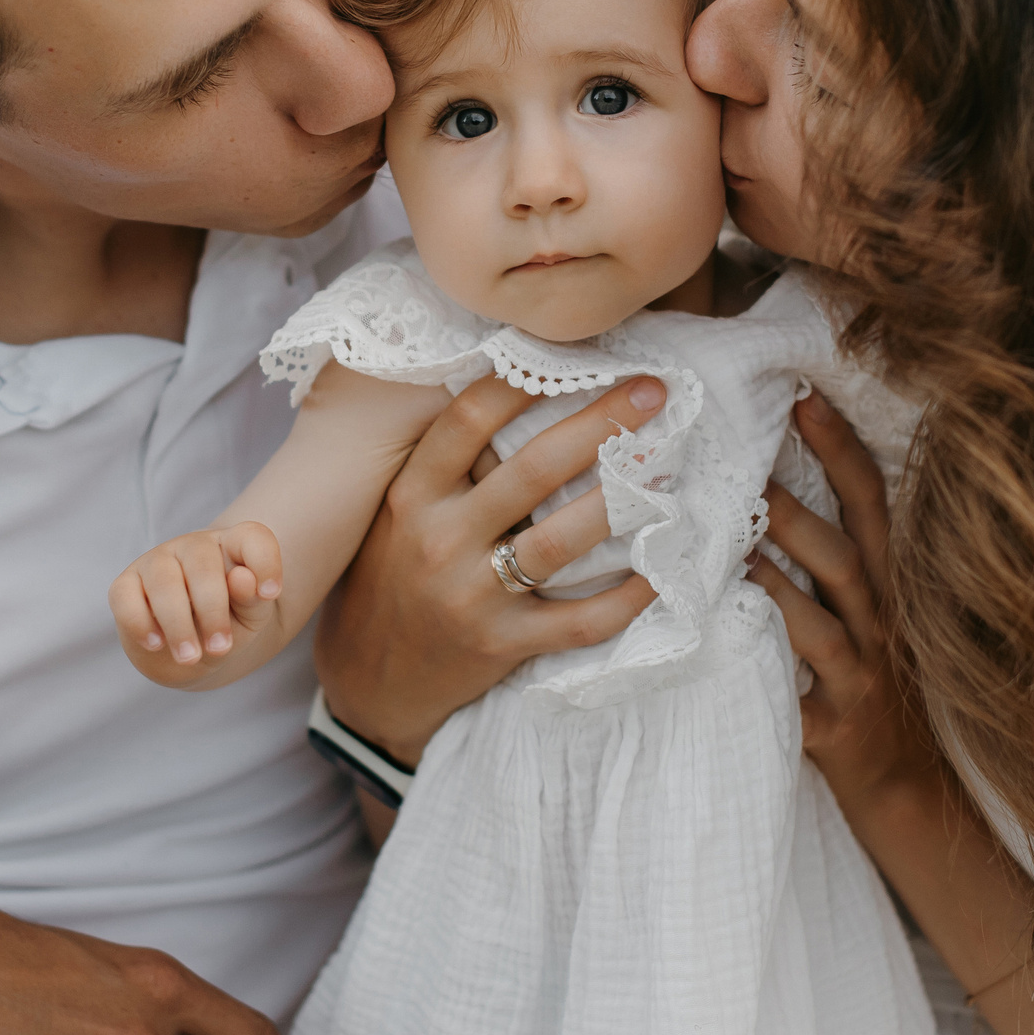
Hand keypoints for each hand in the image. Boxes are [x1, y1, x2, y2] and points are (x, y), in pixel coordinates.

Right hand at [111, 524, 283, 687]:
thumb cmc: (229, 625)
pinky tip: (155, 643)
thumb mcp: (251, 618)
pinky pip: (125, 596)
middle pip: (202, 565)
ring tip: (190, 657)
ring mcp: (157, 561)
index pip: (252, 537)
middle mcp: (194, 546)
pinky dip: (139, 622)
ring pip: (163, 581)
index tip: (271, 594)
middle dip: (212, 611)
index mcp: (232, 547)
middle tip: (220, 649)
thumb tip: (242, 580)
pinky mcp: (125, 584)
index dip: (264, 562)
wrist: (193, 650)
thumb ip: (253, 600)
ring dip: (177, 624)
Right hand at [315, 374, 666, 765]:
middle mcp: (439, 539)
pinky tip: (660, 569)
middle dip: (601, 422)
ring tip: (665, 469)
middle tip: (652, 392)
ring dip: (621, 501)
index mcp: (411, 495)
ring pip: (560, 540)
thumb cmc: (390, 579)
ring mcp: (472, 595)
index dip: (526, 379)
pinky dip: (626, 597)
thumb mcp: (395, 514)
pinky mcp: (503, 644)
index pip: (469, 418)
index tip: (577, 353)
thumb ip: (443, 465)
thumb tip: (514, 390)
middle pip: (532, 468)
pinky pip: (579, 621)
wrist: (368, 681)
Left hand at [745, 390, 944, 815]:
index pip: (872, 505)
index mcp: (888, 584)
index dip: (841, 449)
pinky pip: (793, 696)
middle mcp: (881, 622)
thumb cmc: (873, 681)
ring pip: (818, 623)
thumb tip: (765, 479)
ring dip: (774, 584)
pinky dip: (760, 672)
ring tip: (726, 551)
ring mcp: (859, 675)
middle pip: (842, 556)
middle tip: (741, 471)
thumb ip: (831, 554)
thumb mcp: (868, 611)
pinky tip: (720, 647)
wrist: (907, 785)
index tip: (804, 398)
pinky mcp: (831, 726)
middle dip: (794, 512)